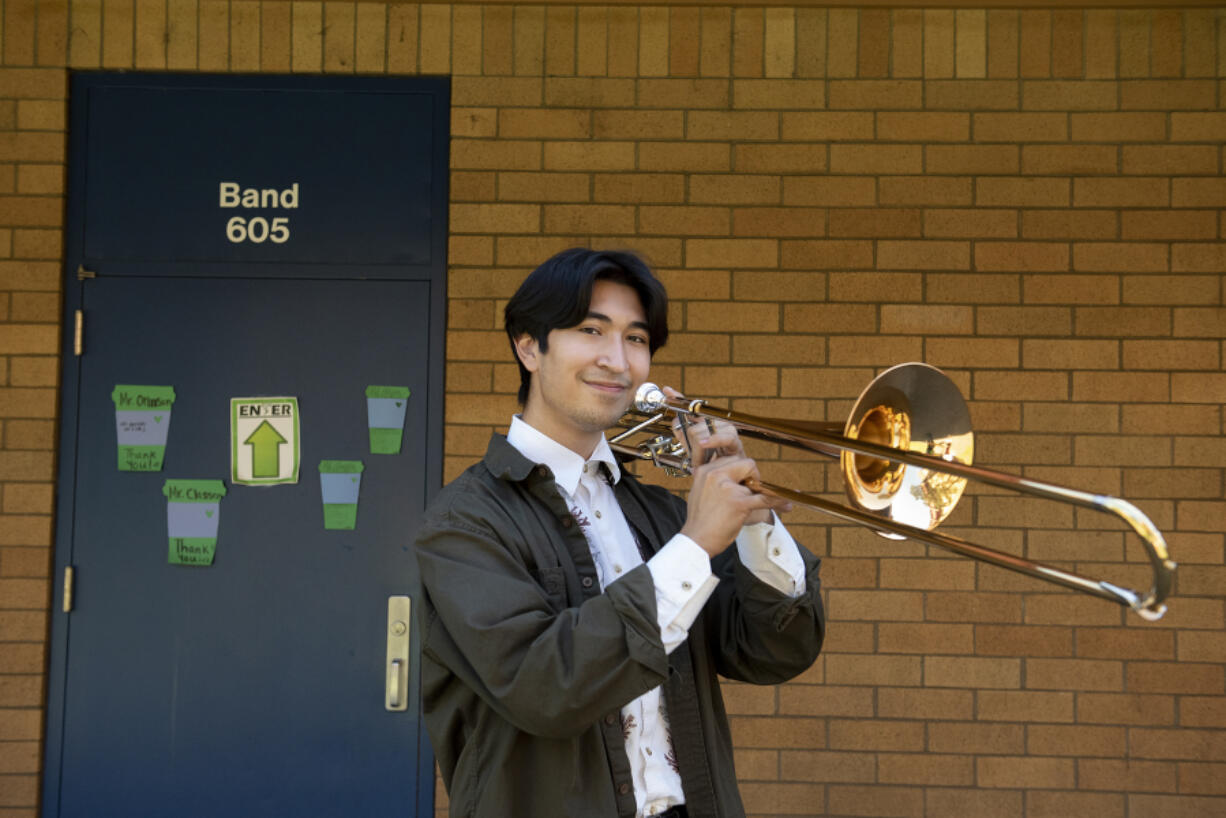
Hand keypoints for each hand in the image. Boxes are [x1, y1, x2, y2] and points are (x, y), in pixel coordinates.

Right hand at [663, 387, 791, 554]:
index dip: (741, 471)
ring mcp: (727, 488)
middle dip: (752, 476)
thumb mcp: (700, 490)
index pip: (732, 459)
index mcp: (705, 470)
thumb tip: (733, 476)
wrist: (696, 540)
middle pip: (747, 463)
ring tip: (762, 503)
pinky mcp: (739, 503)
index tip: (741, 484)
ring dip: (760, 492)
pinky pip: (764, 499)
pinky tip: (787, 504)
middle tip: (749, 493)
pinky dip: (777, 501)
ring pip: (756, 479)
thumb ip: (715, 479)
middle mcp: (715, 474)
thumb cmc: (700, 519)